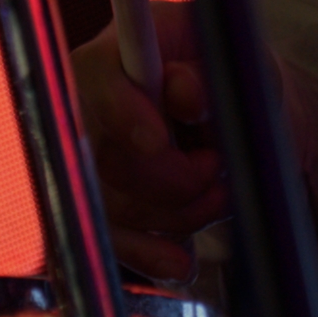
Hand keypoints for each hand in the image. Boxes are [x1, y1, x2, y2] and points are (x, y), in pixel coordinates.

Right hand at [73, 0, 228, 282]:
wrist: (228, 111)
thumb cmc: (226, 74)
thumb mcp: (233, 59)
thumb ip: (210, 71)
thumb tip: (185, 94)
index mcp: (113, 56)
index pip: (99, 84)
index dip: (123, 116)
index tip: (157, 142)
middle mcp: (84, 109)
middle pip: (108, 159)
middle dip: (174, 178)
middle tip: (216, 164)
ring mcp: (87, 163)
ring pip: (117, 207)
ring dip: (179, 212)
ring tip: (221, 192)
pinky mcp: (100, 207)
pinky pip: (112, 242)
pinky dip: (149, 255)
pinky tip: (179, 260)